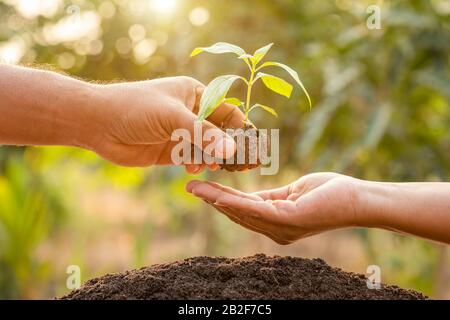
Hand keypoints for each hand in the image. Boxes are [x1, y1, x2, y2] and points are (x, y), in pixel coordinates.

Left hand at [89, 76, 243, 170]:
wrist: (97, 124)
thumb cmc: (134, 109)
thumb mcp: (172, 118)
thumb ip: (203, 134)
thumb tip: (232, 151)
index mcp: (195, 93)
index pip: (228, 111)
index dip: (241, 128)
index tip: (251, 147)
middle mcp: (190, 112)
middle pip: (220, 131)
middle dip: (229, 147)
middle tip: (238, 164)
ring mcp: (180, 132)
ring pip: (208, 147)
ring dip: (212, 158)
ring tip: (212, 166)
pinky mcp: (170, 150)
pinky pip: (193, 158)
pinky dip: (197, 164)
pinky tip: (192, 167)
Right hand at [186, 172, 359, 243]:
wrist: (357, 198)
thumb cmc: (329, 193)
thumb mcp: (292, 193)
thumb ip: (270, 198)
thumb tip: (249, 196)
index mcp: (275, 223)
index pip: (242, 211)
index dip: (220, 201)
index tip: (201, 189)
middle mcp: (275, 231)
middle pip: (236, 214)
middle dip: (211, 200)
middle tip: (190, 187)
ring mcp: (281, 228)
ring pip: (241, 212)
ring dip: (216, 200)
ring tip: (196, 188)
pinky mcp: (288, 220)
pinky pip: (256, 210)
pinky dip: (235, 202)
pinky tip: (218, 194)